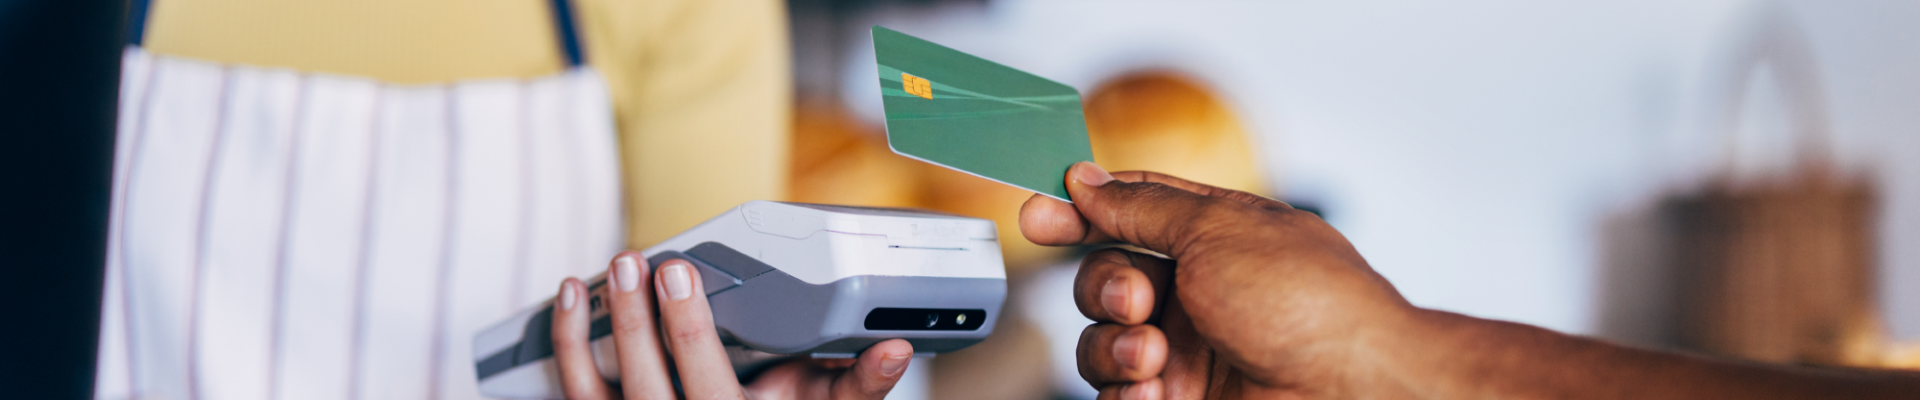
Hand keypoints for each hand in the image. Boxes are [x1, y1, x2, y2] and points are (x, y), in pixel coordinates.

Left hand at [550, 251, 914, 399]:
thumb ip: (858, 385)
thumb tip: (896, 349)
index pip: (705, 379)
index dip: (686, 325)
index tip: (679, 272)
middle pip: (646, 381)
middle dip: (637, 319)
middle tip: (638, 261)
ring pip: (597, 389)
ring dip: (587, 331)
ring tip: (596, 275)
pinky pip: (574, 392)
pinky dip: (565, 344)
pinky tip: (569, 297)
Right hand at [1021, 162, 1418, 398]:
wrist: (1351, 392)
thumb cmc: (1311, 305)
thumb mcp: (1218, 229)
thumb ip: (1142, 206)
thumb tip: (1088, 180)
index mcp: (1215, 237)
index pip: (1131, 210)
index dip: (1082, 210)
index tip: (1040, 213)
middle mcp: (1199, 293)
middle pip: (1106, 277)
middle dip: (1107, 286)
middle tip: (1139, 299)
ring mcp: (1189, 352)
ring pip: (1101, 342)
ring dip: (1115, 346)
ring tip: (1155, 356)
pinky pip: (1115, 396)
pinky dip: (1126, 393)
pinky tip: (1158, 391)